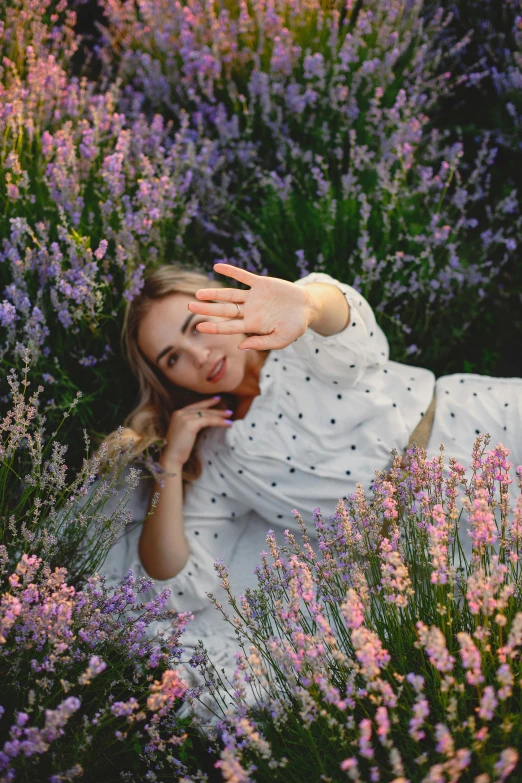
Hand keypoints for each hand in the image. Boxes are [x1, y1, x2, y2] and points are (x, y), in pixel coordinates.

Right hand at [162, 397, 232, 466]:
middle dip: (217, 410)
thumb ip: (191, 424)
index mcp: (177, 413)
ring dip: (220, 416)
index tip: (217, 400)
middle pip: (202, 409)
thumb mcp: (184, 432)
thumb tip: (206, 422)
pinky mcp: (190, 424)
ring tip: (230, 417)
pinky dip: (219, 422)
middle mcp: (180, 413)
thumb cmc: (178, 449)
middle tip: (229, 411)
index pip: (196, 405)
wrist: (171, 457)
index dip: (207, 402)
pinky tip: (226, 424)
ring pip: (206, 414)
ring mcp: (184, 417)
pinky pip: (208, 420)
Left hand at [187, 262, 310, 350]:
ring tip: (199, 293)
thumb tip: (240, 345)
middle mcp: (249, 311)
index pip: (229, 327)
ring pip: (229, 294)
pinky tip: (216, 266)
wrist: (307, 307)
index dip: (215, 327)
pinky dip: (231, 271)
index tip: (199, 327)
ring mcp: (253, 297)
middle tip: (189, 307)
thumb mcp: (282, 339)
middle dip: (207, 310)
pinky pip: (242, 276)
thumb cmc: (295, 326)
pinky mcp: (260, 283)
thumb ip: (262, 343)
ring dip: (214, 293)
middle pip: (224, 311)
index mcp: (253, 325)